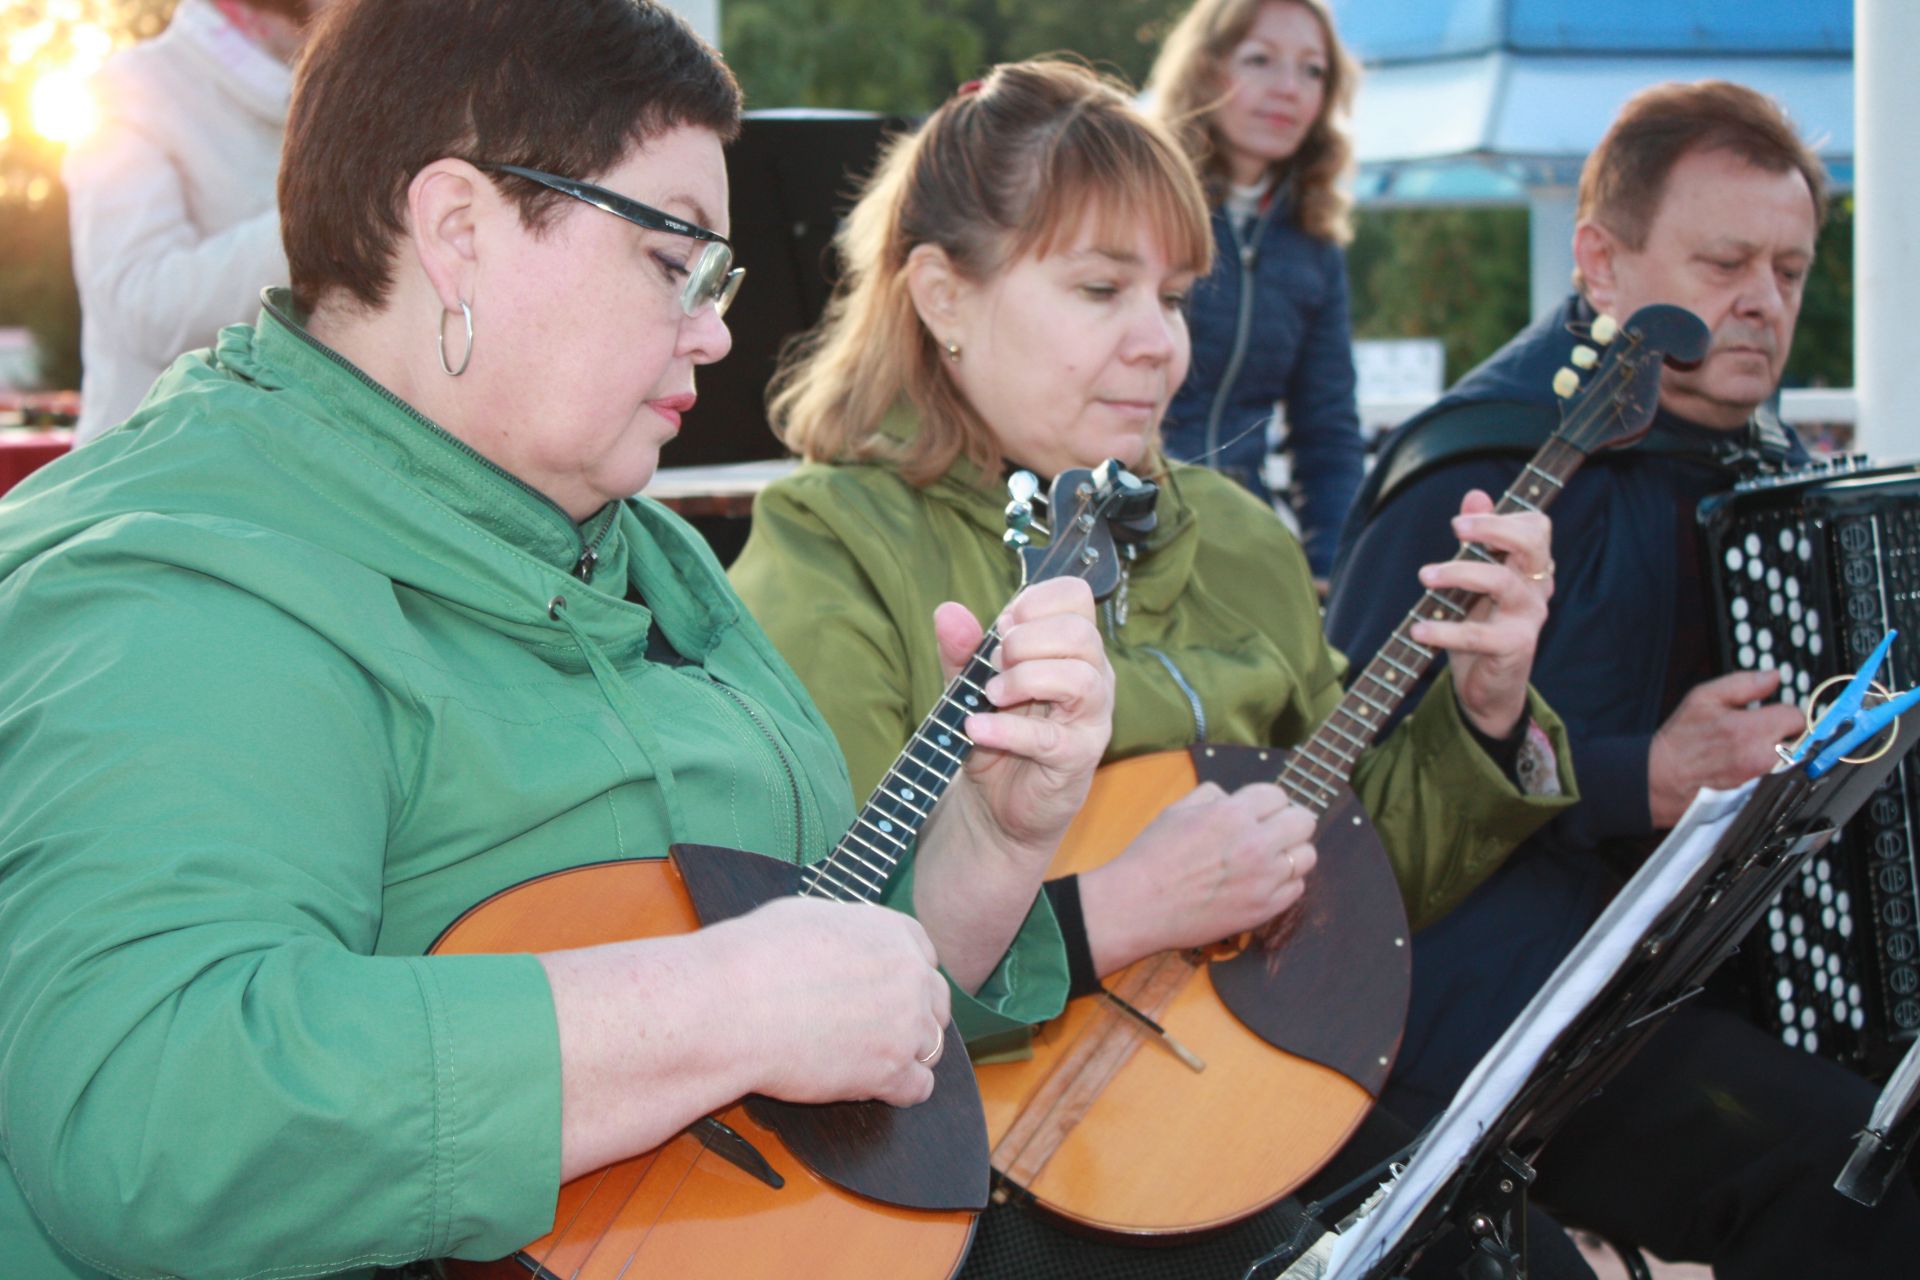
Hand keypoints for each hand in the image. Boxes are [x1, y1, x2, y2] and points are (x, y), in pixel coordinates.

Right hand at [713, 897, 951, 1106]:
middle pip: (936, 1002)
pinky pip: (919, 1088)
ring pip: (931, 1047)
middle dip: (912, 1015)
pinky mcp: (891, 1072)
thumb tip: (846, 947)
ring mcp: (906, 1025)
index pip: (925, 956)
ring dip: (906, 1054)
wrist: (733, 1005)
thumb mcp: (810, 917)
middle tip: (878, 1028)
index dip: (905, 976)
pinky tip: (872, 1084)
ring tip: (868, 1058)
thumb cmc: (756, 957)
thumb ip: (848, 935)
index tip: (887, 991)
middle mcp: (910, 975)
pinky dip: (900, 1090)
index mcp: (892, 932)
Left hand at [908, 577, 1113, 993]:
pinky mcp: (1079, 758)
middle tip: (993, 668)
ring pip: (1078, 677)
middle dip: (1024, 642)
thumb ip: (961, 649)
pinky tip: (976, 730)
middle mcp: (1092, 677)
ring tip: (989, 697)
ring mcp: (1092, 718)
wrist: (994, 809)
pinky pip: (1051, 737)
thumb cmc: (992, 736)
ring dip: (1023, 679)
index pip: (1075, 596)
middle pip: (1078, 632)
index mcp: (1071, 649)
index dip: (1034, 602)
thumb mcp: (968, 686)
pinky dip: (1006, 730)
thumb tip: (948, 611)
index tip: (1001, 627)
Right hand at [1078, 781, 1316, 975]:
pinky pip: (1297, 889)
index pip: (1278, 795)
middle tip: (1274, 832)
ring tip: (1271, 859)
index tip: (1261, 812)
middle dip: (1289, 822)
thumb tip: (1234, 798)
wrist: (1138, 905)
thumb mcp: (1177, 810)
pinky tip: (1263, 883)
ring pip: (1307, 855)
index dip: (1268, 802)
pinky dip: (1285, 883)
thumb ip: (1212, 796)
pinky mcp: (1264, 909)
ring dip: (1292, 853)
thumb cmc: (1152, 856)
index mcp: (1231, 813)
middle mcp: (1254, 843)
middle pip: (1303, 821)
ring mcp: (1263, 879)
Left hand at [1408, 489, 1553, 738]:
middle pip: (1532, 543)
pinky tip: (1417, 630)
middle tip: (1454, 528)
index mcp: (1531, 566)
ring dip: (1460, 572)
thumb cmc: (1481, 624)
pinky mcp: (1513, 647)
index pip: (1536, 527)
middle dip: (1492, 528)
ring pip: (1502, 582)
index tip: (1462, 523)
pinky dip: (1444, 631)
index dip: (1504, 517)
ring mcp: (1528, 617)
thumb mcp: (1474, 578)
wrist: (1489, 687)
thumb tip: (1475, 494)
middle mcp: (1537, 587)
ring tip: (1424, 575)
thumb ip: (1478, 538)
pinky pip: (1479, 634)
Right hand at [1648, 669, 1805, 827]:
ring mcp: (1761, 779)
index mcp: (1749, 730)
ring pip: (1792, 760)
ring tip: (1751, 749)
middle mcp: (1760, 758)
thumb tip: (1773, 676)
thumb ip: (1743, 683)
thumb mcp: (1702, 698)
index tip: (1771, 713)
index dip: (1782, 711)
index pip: (1795, 716)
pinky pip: (1780, 776)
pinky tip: (1747, 765)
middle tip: (1762, 731)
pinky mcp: (1759, 794)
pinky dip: (1770, 769)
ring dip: (1779, 752)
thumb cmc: (1680, 741)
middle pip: (1800, 740)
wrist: (1662, 779)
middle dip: (1785, 733)